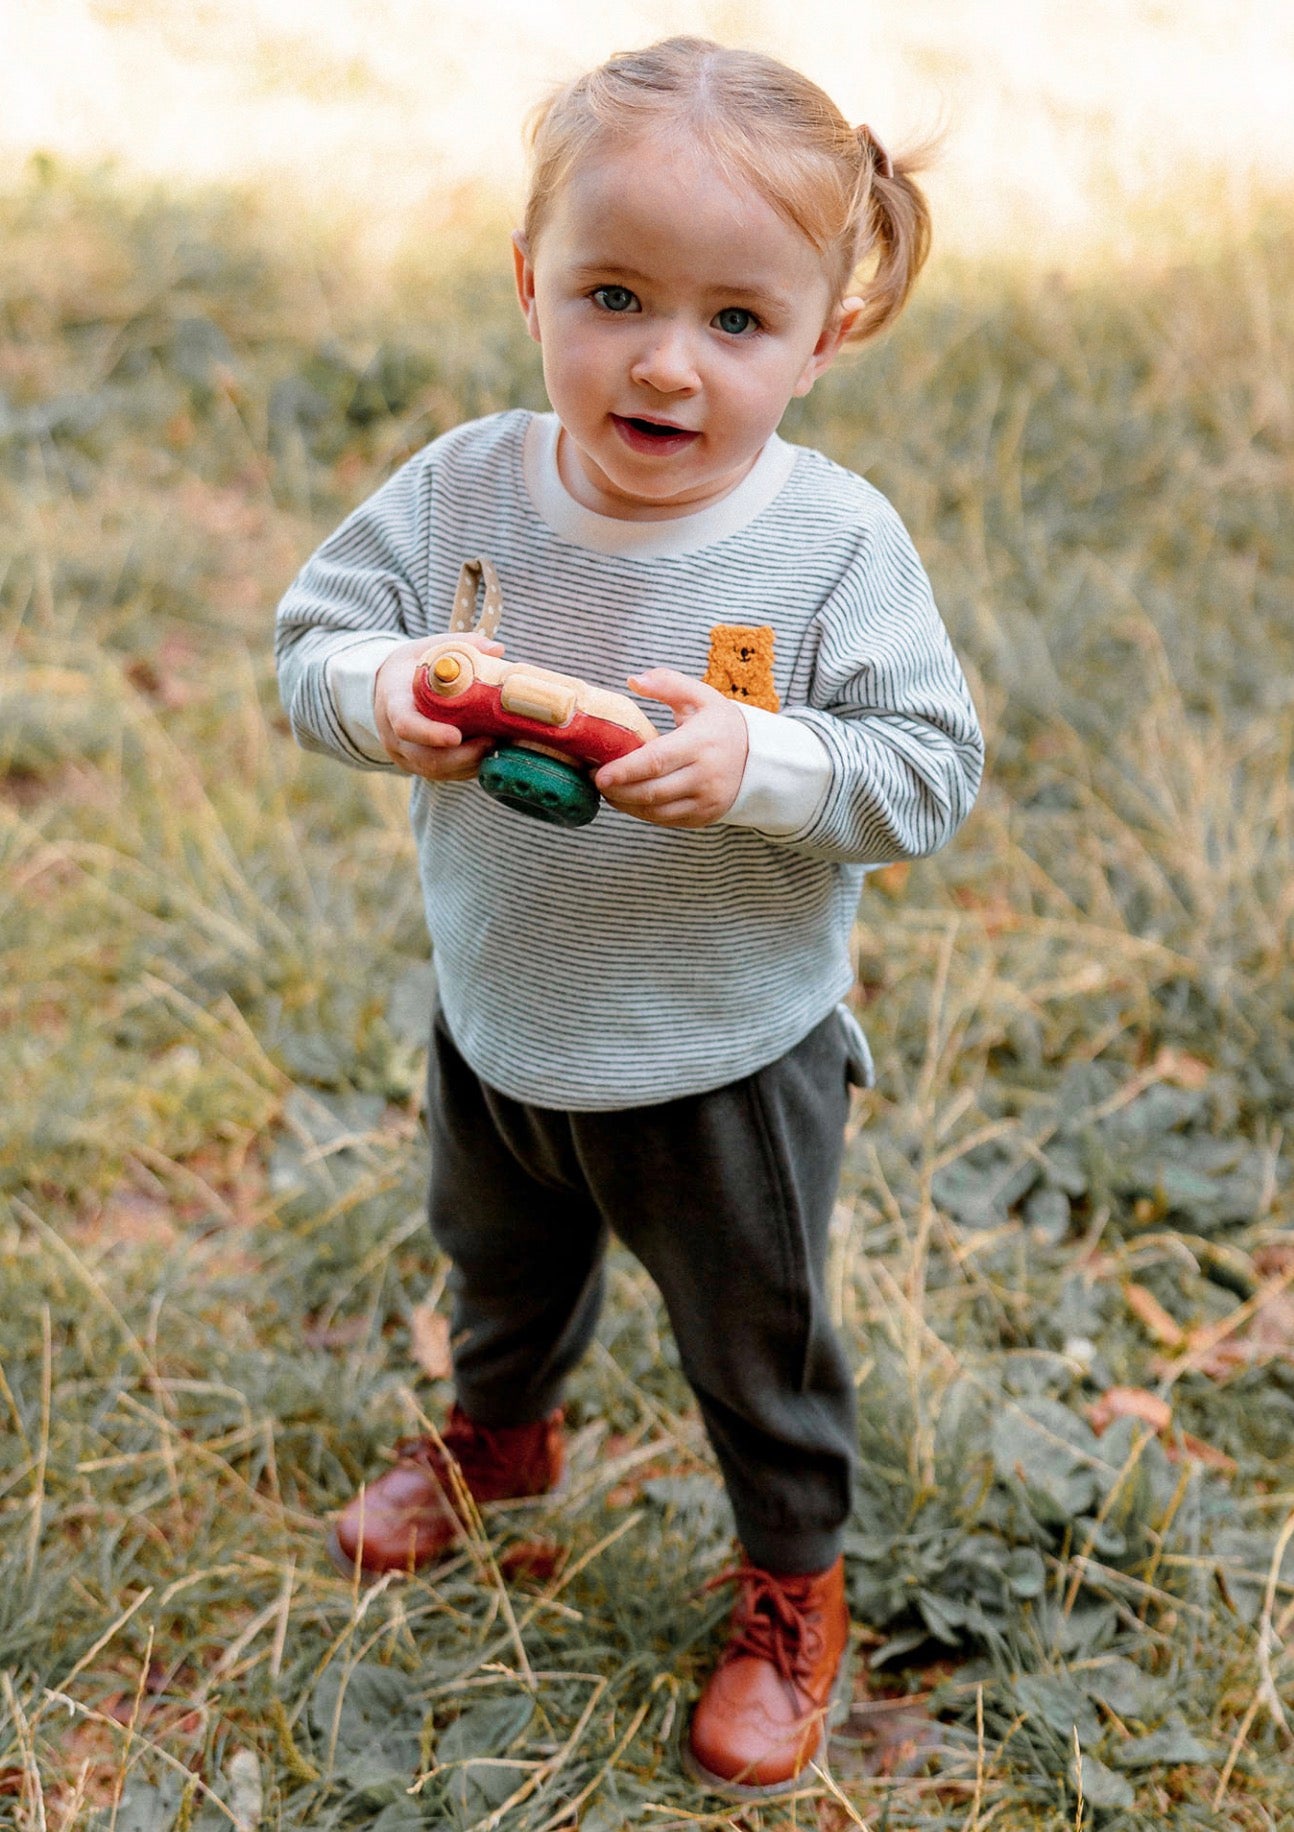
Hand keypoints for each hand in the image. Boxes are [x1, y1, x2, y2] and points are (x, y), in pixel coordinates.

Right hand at [374, 632, 503, 780]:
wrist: (389, 688)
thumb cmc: (414, 666)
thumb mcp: (430, 648)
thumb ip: (462, 644)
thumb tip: (497, 649)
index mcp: (393, 703)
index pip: (405, 725)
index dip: (430, 734)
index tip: (456, 736)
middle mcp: (394, 736)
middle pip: (426, 758)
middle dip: (462, 756)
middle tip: (492, 741)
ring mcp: (406, 755)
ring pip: (438, 772)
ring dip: (470, 764)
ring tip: (498, 746)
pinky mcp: (419, 766)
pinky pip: (445, 775)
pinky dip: (469, 768)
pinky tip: (490, 753)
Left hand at [594, 669, 747, 827]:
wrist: (759, 758)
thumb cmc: (720, 724)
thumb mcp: (700, 696)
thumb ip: (668, 683)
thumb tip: (633, 680)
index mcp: (701, 743)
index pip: (656, 761)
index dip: (625, 770)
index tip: (598, 773)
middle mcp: (705, 777)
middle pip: (651, 791)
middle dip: (617, 789)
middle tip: (593, 779)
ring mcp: (705, 801)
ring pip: (655, 812)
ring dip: (625, 804)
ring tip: (606, 789)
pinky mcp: (703, 818)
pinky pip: (665, 821)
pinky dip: (641, 813)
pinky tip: (626, 799)